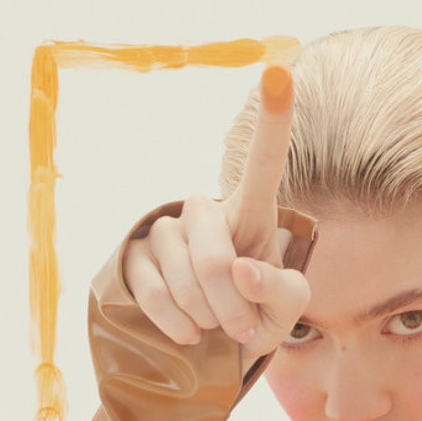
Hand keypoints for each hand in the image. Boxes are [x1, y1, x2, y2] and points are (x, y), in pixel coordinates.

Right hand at [122, 64, 310, 355]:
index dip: (272, 121)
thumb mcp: (286, 310)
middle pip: (214, 257)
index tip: (281, 71)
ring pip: (184, 279)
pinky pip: (154, 293)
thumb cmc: (258, 317)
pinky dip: (178, 324)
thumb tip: (241, 269)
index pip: (262, 165)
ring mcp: (166, 231)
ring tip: (217, 326)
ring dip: (208, 318)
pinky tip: (191, 334)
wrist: (214, 348)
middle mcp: (205, 211)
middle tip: (243, 328)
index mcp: (250, 214)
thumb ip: (281, 291)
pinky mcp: (135, 256)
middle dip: (232, 306)